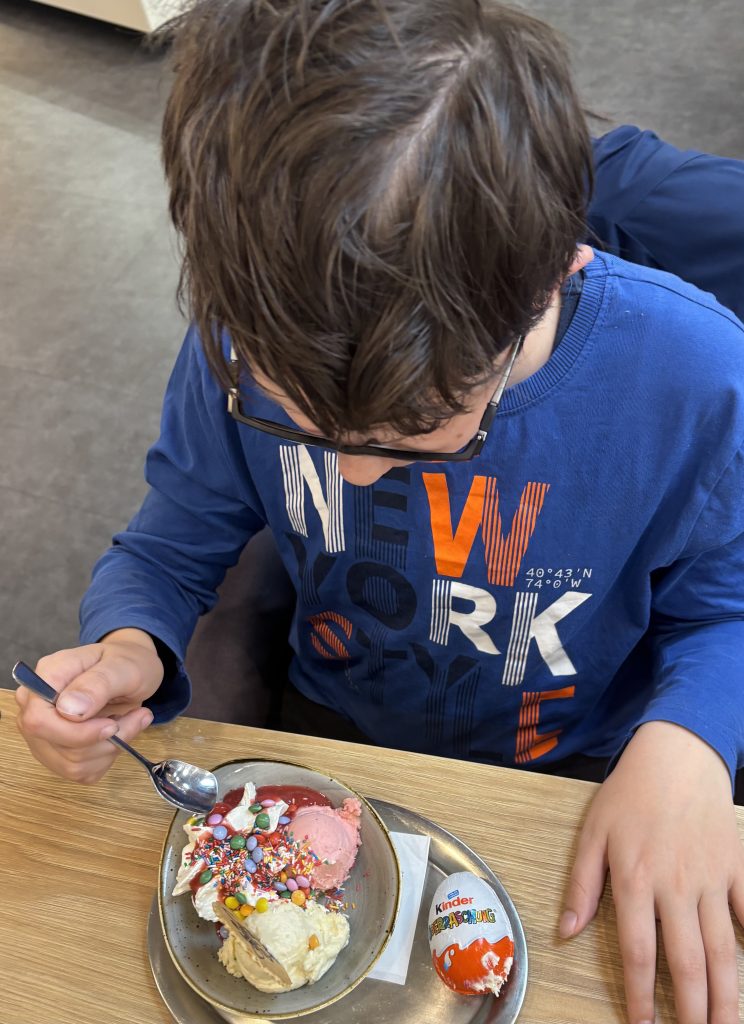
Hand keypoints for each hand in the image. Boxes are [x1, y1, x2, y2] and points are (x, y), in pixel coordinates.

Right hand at [15, 628, 164, 783]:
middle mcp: (35, 706)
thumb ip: (97, 684)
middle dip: (103, 741)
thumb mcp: (123, 666)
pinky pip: (81, 772)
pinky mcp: (58, 752)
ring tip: (133, 720)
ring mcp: (44, 732)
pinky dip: (107, 757)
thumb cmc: (126, 662)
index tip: (112, 725)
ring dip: (111, 748)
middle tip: (136, 717)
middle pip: (56, 745)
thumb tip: (68, 709)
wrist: (130, 669)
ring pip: (71, 764)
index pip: (38, 719)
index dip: (75, 732)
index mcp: (46, 677)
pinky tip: (119, 735)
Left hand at [560, 721, 743, 1023]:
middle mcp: (675, 886)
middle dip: (694, 1011)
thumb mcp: (593, 833)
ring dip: (727, 996)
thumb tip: (565, 933)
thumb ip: (581, 885)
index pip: (639, 953)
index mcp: (635, 879)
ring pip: (725, 950)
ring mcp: (712, 879)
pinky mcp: (737, 867)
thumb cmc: (630, 793)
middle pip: (688, 962)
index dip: (642, 996)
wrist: (677, 754)